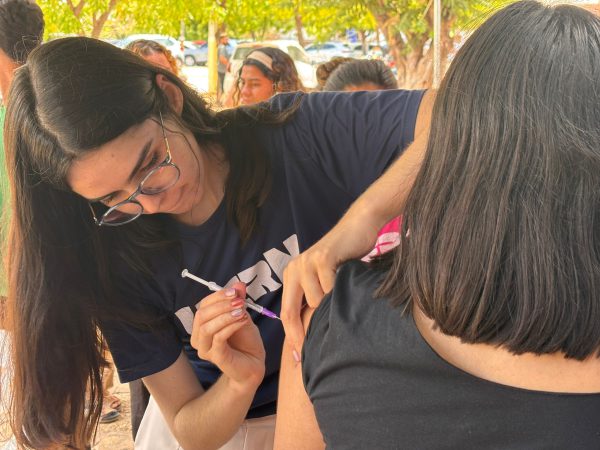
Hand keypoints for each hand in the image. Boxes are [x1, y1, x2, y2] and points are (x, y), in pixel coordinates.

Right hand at [191, 282, 265, 390]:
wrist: (254, 363)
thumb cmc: (245, 341)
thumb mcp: (242, 315)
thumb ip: (238, 301)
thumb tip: (239, 284)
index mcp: (201, 326)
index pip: (203, 306)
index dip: (218, 296)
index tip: (236, 291)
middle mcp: (199, 338)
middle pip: (201, 315)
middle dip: (221, 305)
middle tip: (240, 301)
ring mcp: (205, 349)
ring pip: (207, 327)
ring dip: (225, 315)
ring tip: (242, 311)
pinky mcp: (215, 357)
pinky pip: (219, 338)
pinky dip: (231, 326)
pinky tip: (243, 320)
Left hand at [282, 210, 382, 359]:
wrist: (358, 227)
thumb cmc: (346, 256)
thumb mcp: (325, 278)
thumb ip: (317, 298)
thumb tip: (315, 331)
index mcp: (292, 275)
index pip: (286, 312)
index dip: (291, 337)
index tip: (298, 358)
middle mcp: (295, 268)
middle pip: (291, 310)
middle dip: (299, 335)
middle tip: (308, 355)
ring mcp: (307, 262)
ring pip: (315, 302)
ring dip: (330, 306)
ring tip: (342, 300)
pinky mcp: (322, 258)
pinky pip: (328, 289)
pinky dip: (339, 292)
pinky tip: (347, 285)